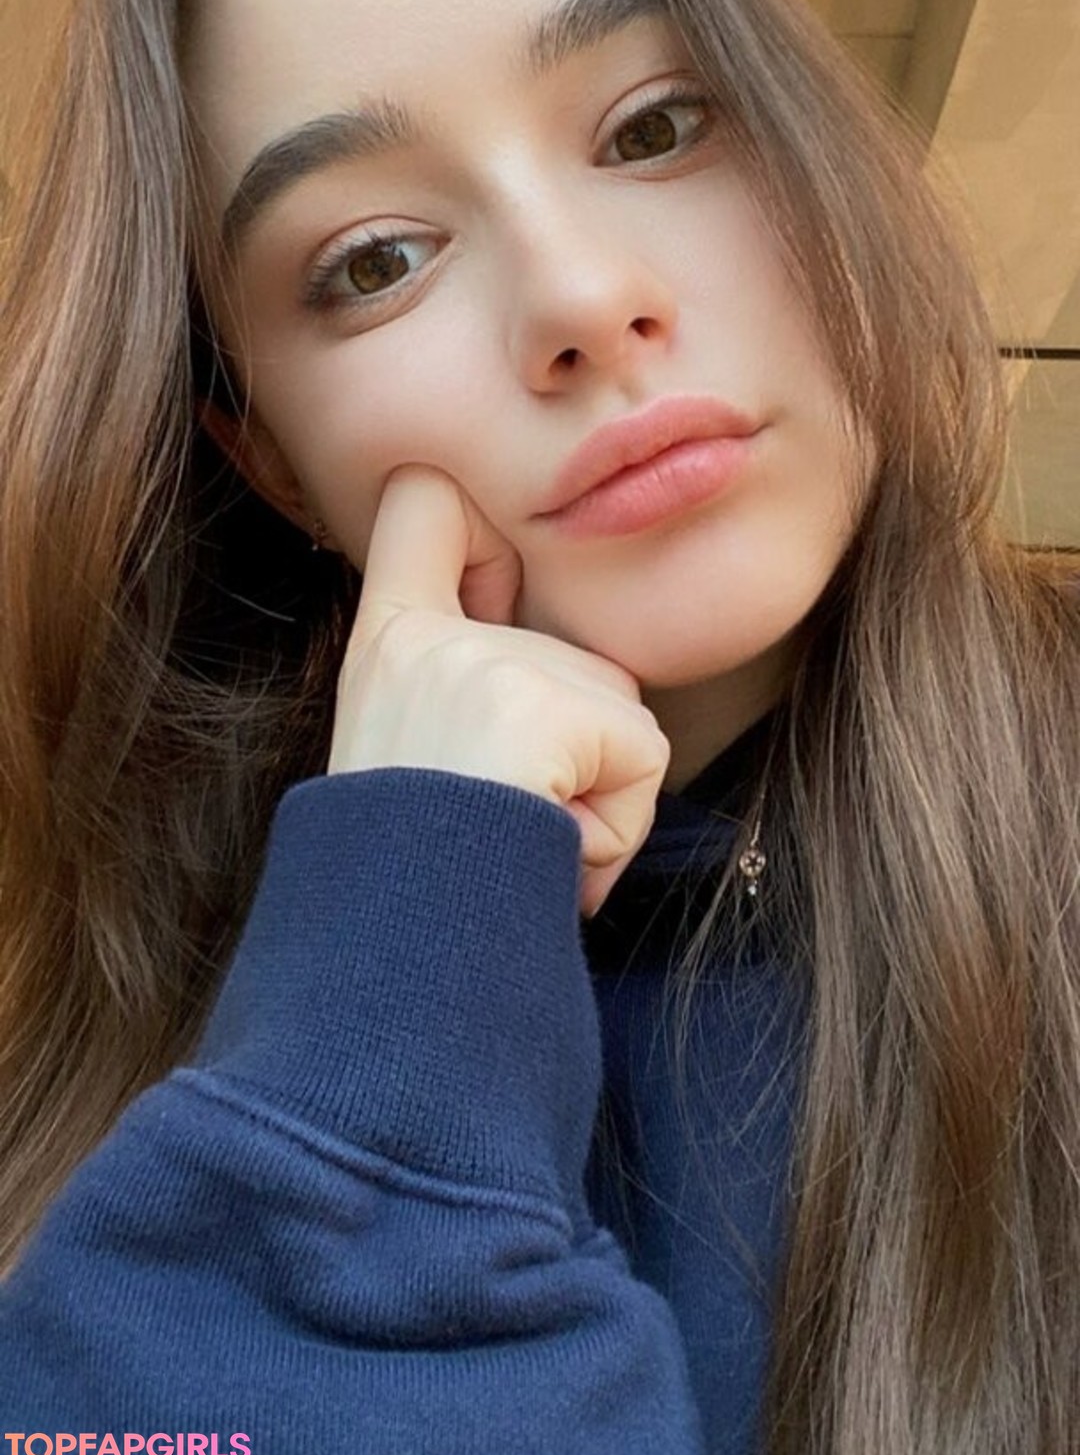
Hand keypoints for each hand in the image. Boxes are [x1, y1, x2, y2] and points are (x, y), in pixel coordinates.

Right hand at [327, 464, 670, 916]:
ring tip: (520, 840)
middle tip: (500, 818)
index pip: (422, 508)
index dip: (473, 523)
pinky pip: (643, 761)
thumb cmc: (404, 882)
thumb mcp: (402, 763)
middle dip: (576, 756)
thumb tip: (538, 720)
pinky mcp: (556, 709)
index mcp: (387, 646)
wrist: (398, 946)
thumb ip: (461, 696)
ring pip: (620, 718)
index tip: (490, 568)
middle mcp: (434, 638)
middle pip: (580, 662)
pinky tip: (551, 851)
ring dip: (596, 798)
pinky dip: (616, 827)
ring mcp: (493, 665)